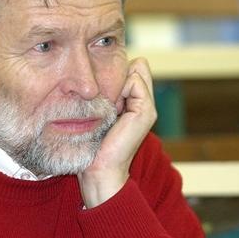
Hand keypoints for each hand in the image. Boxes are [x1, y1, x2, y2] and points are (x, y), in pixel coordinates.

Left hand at [78, 58, 156, 207]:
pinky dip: (120, 88)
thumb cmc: (91, 145)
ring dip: (116, 83)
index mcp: (134, 105)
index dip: (115, 74)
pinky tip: (112, 108)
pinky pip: (134, 80)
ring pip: (135, 71)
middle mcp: (144, 105)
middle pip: (136, 68)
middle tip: (105, 101)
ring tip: (108, 107)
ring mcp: (147, 108)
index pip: (132, 69)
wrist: (99, 169)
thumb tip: (100, 73)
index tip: (100, 96)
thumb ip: (105, 94)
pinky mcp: (146, 111)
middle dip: (117, 75)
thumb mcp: (97, 113)